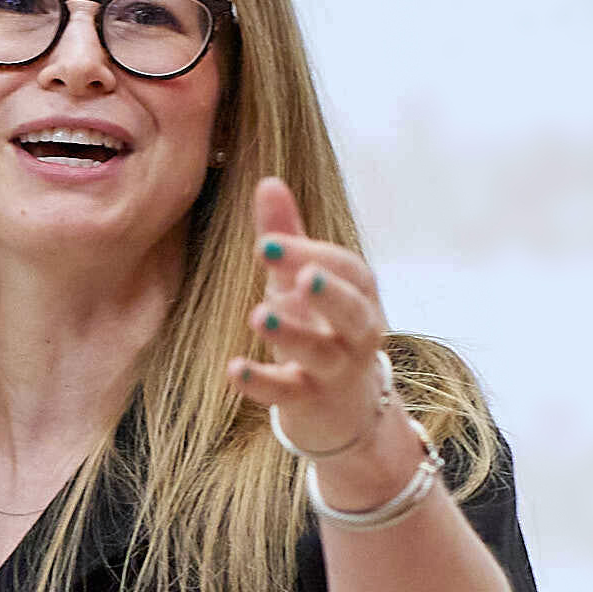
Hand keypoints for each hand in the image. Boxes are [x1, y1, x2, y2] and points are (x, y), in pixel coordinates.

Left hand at [228, 178, 420, 507]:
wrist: (343, 409)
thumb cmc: (321, 328)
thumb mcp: (301, 281)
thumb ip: (288, 234)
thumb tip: (269, 181)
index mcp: (359, 295)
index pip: (346, 269)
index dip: (310, 254)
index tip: (265, 243)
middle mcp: (357, 333)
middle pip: (353, 312)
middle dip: (330, 293)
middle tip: (303, 276)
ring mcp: (337, 371)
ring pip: (321, 354)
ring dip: (291, 334)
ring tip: (256, 315)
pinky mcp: (313, 403)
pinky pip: (289, 394)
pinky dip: (262, 383)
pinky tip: (233, 369)